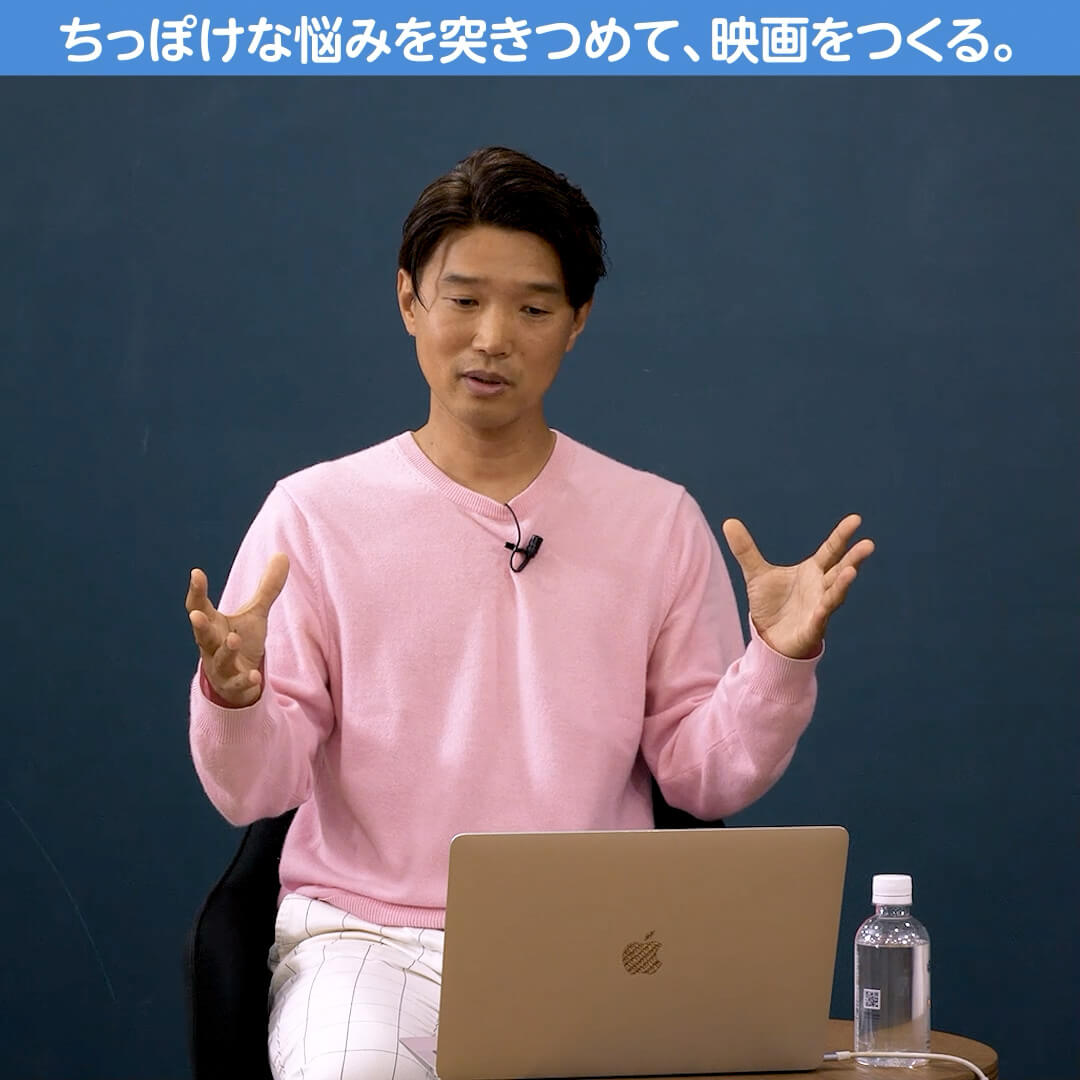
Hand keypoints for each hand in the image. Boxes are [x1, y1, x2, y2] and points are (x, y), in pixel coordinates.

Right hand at [185, 553, 289, 706]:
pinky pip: (238, 683)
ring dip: (226, 649)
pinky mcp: (232, 685)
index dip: (196, 591)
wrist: (237, 682)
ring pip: (219, 658)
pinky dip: (245, 680)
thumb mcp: (255, 614)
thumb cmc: (240, 642)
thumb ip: (267, 588)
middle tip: (196, 615)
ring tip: (234, 639)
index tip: (196, 572)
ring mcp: (220, 667)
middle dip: (199, 625)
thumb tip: (282, 554)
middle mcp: (210, 645)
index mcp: (212, 625)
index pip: (198, 606)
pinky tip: (256, 677)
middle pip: (202, 634)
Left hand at [721, 515, 873, 659]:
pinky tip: (824, 606)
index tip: (856, 520)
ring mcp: (820, 607)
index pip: (831, 550)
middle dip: (853, 558)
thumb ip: (746, 550)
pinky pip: (819, 618)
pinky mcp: (812, 628)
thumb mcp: (756, 574)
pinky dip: (822, 611)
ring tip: (852, 571)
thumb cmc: (771, 604)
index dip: (842, 536)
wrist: (768, 637)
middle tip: (868, 544)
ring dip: (843, 584)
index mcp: (813, 571)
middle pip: (841, 569)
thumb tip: (729, 522)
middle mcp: (821, 587)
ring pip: (835, 594)